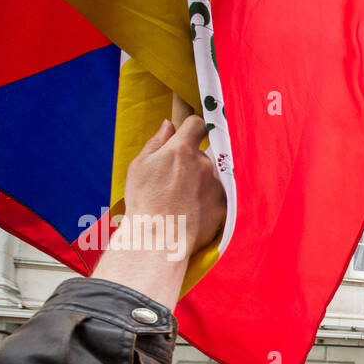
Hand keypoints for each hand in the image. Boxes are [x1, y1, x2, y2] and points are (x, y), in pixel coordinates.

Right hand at [92, 117, 226, 307]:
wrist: (160, 239)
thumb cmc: (144, 201)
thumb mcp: (140, 166)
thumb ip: (157, 142)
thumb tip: (169, 125)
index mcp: (182, 150)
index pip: (196, 124)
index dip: (191, 127)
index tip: (187, 133)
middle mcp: (204, 164)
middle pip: (201, 154)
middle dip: (189, 162)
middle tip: (172, 181)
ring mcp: (216, 185)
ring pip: (209, 176)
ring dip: (198, 182)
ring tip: (179, 200)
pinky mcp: (223, 205)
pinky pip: (215, 196)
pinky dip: (205, 200)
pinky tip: (190, 211)